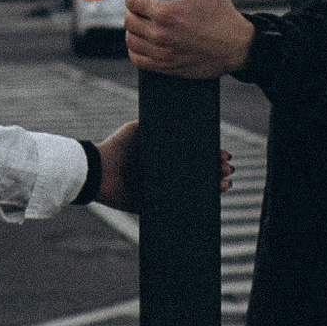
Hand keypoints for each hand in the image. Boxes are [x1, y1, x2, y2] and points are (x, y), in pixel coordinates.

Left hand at [94, 122, 232, 207]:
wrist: (98, 172)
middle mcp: (165, 173)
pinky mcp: (153, 205)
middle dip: (217, 170)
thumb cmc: (117, 147)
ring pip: (194, 190)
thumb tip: (182, 118)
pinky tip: (212, 198)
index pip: (193, 155)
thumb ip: (156, 124)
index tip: (224, 155)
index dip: (210, 155)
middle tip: (228, 169)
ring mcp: (161, 189)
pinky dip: (196, 204)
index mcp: (164, 156)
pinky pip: (178, 207)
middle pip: (198, 172)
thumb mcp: (138, 129)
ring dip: (213, 187)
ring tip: (225, 183)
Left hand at [124, 0, 255, 80]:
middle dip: (132, 13)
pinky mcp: (166, 67)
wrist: (237, 46)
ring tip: (140, 25)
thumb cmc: (222, 12)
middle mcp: (161, 34)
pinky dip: (135, 51)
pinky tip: (142, 43)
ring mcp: (163, 53)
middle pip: (129, 21)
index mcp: (167, 12)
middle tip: (140, 10)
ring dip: (132, 31)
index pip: (133, 3)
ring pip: (131, 41)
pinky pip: (138, 60)